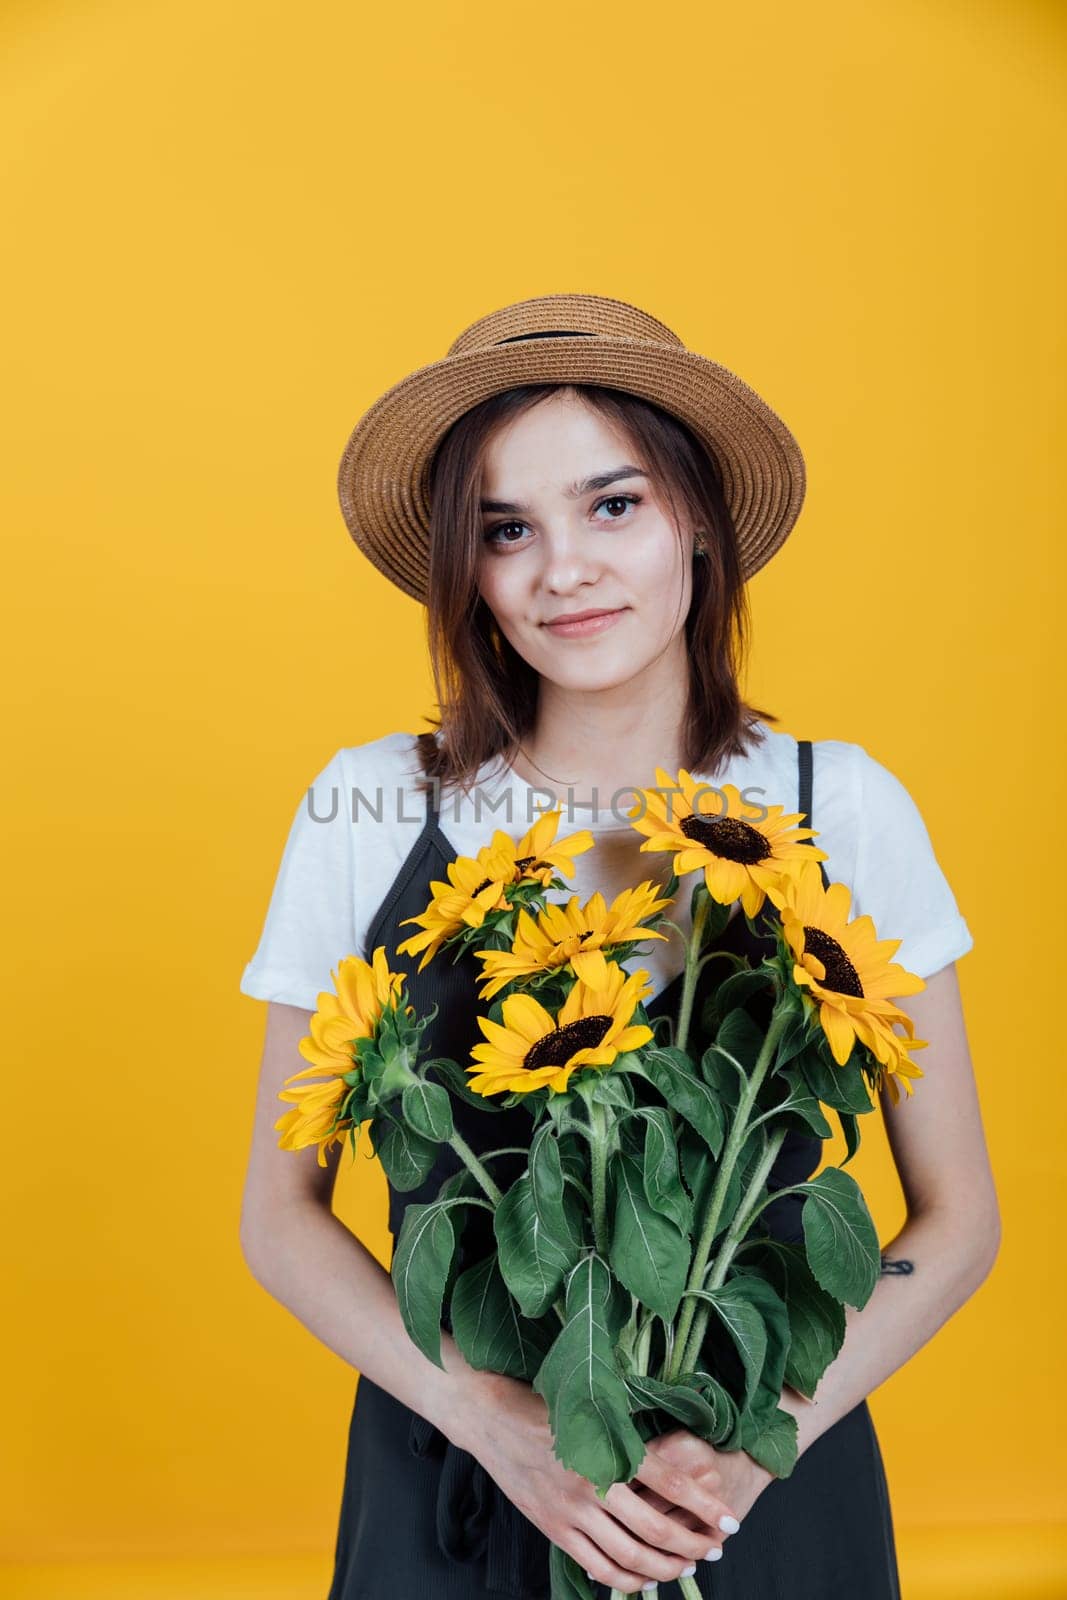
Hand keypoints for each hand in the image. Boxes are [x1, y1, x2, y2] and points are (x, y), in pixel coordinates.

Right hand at [452, 1373, 752, 1594]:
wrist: (491, 1418)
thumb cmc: (546, 1406)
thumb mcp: (593, 1410)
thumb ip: (628, 1437)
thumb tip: (673, 1459)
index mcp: (607, 1448)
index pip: (670, 1483)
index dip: (703, 1506)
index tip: (729, 1519)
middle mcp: (592, 1483)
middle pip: (654, 1528)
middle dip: (691, 1544)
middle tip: (714, 1550)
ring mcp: (570, 1511)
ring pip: (629, 1555)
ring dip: (663, 1568)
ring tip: (685, 1568)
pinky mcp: (553, 1528)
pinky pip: (596, 1566)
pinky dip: (624, 1579)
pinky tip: (643, 1579)